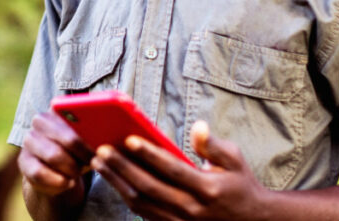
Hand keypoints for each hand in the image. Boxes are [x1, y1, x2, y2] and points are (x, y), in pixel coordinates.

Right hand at [18, 111, 93, 195]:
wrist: (55, 170)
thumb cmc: (78, 150)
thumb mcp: (87, 138)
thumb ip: (98, 130)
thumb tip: (118, 130)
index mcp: (57, 108)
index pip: (76, 119)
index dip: (92, 135)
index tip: (101, 150)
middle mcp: (39, 121)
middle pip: (68, 138)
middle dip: (84, 155)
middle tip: (93, 164)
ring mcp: (29, 140)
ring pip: (54, 156)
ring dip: (71, 168)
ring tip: (78, 173)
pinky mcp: (23, 161)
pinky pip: (40, 173)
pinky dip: (58, 181)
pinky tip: (67, 182)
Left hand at [90, 120, 269, 219]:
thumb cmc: (239, 184)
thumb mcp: (235, 160)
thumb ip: (213, 144)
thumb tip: (197, 126)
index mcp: (208, 189)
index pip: (173, 170)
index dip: (150, 155)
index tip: (129, 139)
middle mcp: (192, 209)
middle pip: (149, 187)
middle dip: (123, 168)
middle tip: (102, 149)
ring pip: (141, 203)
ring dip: (117, 182)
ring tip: (98, 162)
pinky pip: (142, 212)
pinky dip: (124, 194)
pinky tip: (111, 177)